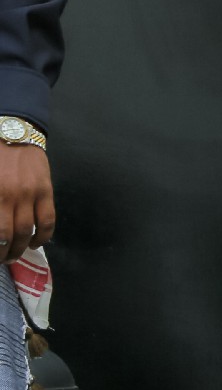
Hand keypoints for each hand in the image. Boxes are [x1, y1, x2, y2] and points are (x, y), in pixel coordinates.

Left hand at [0, 144, 53, 260]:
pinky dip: (44, 236)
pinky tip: (37, 243)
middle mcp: (11, 197)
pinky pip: (48, 220)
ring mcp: (30, 195)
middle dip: (5, 252)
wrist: (12, 130)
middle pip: (11, 235)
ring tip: (16, 255)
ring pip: (29, 231)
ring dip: (23, 248)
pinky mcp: (45, 191)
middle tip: (2, 259)